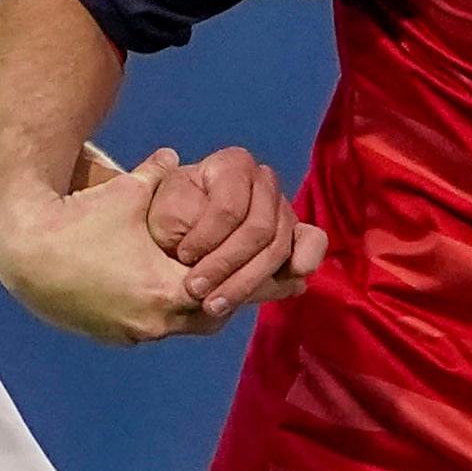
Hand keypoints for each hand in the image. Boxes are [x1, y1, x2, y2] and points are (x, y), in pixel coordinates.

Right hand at [0, 149, 219, 345]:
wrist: (23, 249)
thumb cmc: (80, 218)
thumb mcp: (127, 191)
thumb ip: (159, 173)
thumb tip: (173, 155)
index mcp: (167, 290)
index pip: (224, 289)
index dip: (232, 269)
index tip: (233, 254)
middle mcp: (153, 322)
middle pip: (207, 317)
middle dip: (215, 293)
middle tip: (213, 266)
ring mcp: (129, 334)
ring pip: (176, 326)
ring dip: (183, 304)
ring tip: (180, 272)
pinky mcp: (108, 336)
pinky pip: (145, 327)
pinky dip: (153, 310)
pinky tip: (144, 283)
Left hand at [144, 146, 327, 319]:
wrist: (176, 239)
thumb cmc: (166, 220)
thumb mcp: (158, 211)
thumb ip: (177, 214)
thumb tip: (184, 200)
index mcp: (232, 165)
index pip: (230, 206)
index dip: (207, 236)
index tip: (182, 256)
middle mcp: (264, 181)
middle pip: (259, 229)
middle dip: (226, 265)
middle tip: (195, 290)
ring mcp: (282, 208)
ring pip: (277, 246)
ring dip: (247, 281)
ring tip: (215, 305)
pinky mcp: (295, 236)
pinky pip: (313, 242)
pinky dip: (306, 258)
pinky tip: (294, 275)